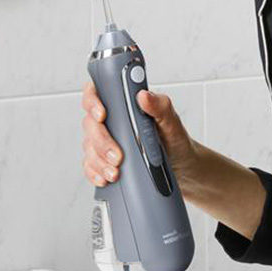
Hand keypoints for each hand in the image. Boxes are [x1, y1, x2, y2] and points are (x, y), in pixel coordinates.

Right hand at [80, 82, 199, 186]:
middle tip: (117, 155)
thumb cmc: (175, 140)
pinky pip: (91, 165)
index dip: (93, 100)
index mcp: (125, 104)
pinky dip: (95, 173)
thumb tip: (144, 95)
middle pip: (90, 124)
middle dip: (101, 141)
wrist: (182, 167)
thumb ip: (160, 106)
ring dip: (99, 161)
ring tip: (115, 172)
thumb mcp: (171, 122)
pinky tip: (106, 178)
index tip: (102, 114)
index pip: (98, 92)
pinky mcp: (105, 160)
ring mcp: (106, 140)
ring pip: (89, 146)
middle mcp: (112, 120)